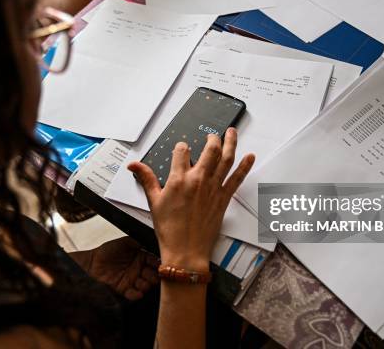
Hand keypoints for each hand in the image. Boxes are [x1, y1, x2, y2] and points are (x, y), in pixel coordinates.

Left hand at [75, 236, 159, 300]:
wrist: (91, 262)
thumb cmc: (107, 251)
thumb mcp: (123, 242)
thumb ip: (136, 241)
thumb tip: (148, 241)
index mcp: (141, 258)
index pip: (154, 261)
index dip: (158, 264)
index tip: (160, 265)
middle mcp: (139, 270)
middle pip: (152, 275)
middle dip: (155, 276)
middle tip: (154, 276)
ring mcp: (132, 280)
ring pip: (145, 285)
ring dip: (146, 285)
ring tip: (144, 283)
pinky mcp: (124, 289)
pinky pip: (133, 294)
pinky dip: (136, 295)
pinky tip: (138, 293)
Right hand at [128, 128, 254, 271]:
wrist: (185, 251)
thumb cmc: (169, 229)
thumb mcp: (154, 201)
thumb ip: (146, 179)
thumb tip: (133, 165)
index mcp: (179, 180)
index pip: (182, 151)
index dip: (181, 147)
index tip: (182, 149)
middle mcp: (198, 180)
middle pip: (209, 150)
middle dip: (212, 138)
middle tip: (212, 135)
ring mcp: (213, 189)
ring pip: (226, 159)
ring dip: (231, 143)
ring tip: (232, 132)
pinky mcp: (223, 199)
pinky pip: (237, 179)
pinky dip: (245, 166)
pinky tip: (250, 157)